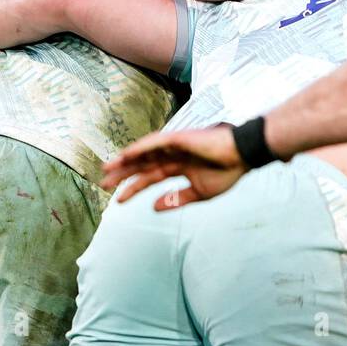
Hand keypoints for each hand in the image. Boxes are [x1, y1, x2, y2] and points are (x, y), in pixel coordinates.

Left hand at [101, 124, 246, 210]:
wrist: (243, 156)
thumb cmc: (227, 172)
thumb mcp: (199, 193)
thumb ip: (176, 199)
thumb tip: (153, 207)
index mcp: (179, 167)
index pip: (150, 178)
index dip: (134, 188)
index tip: (118, 200)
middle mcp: (173, 155)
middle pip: (142, 165)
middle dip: (123, 174)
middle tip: (103, 183)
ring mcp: (174, 146)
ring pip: (144, 152)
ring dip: (125, 159)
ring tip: (107, 167)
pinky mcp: (178, 138)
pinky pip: (154, 142)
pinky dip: (140, 147)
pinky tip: (126, 154)